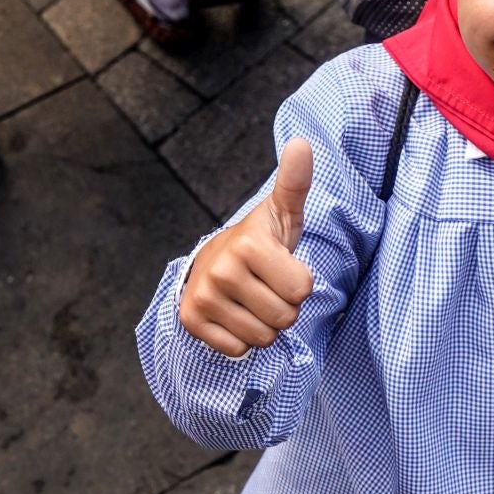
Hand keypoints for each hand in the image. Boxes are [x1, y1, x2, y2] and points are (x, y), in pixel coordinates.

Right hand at [180, 140, 314, 356]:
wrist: (212, 260)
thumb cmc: (259, 241)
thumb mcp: (281, 212)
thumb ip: (295, 183)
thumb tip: (302, 143)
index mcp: (250, 244)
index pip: (302, 290)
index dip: (300, 284)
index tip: (284, 269)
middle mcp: (222, 270)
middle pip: (284, 318)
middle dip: (284, 307)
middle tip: (268, 287)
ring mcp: (203, 297)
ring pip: (262, 338)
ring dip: (264, 326)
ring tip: (253, 300)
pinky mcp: (191, 320)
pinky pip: (236, 350)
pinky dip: (241, 340)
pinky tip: (235, 316)